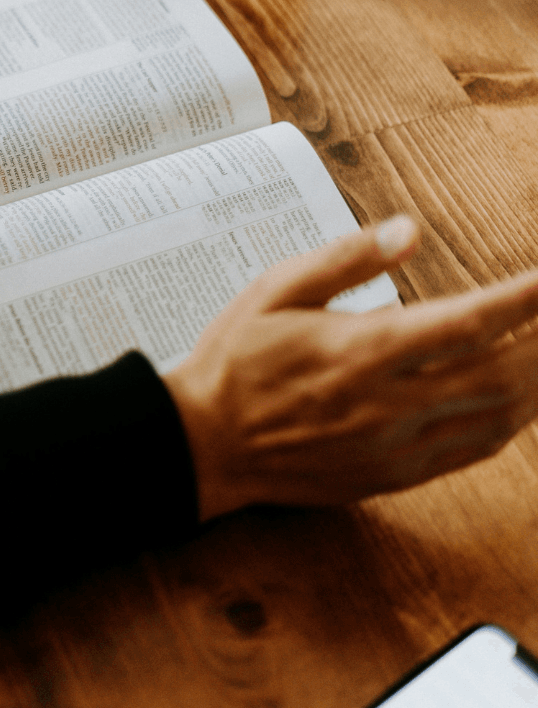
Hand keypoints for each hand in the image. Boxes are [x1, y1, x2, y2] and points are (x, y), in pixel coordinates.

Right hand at [163, 216, 537, 521]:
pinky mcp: (392, 476)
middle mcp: (387, 406)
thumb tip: (409, 230)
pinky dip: (507, 421)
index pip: (468, 323)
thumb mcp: (276, 289)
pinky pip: (471, 451)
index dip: (523, 300)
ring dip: (535, 383)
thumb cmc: (235, 361)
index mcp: (360, 352)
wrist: (202, 445)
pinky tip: (517, 398)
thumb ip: (346, 259)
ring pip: (496, 419)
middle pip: (499, 375)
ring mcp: (394, 448)